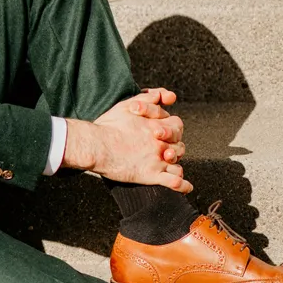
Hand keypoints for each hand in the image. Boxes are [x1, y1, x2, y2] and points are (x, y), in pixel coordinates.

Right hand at [62, 88, 191, 191]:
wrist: (97, 145)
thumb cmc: (108, 126)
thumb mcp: (126, 105)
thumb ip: (148, 99)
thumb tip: (163, 96)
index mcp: (156, 125)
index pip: (175, 124)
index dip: (170, 128)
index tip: (159, 132)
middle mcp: (161, 143)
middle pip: (179, 144)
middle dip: (174, 146)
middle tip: (163, 149)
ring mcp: (158, 159)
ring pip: (178, 163)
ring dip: (175, 162)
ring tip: (168, 162)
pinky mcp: (152, 175)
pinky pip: (175, 182)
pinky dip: (182, 185)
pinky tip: (186, 187)